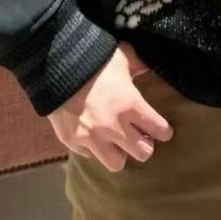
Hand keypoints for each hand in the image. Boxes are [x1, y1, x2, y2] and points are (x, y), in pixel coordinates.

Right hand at [47, 39, 173, 172]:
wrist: (56, 66)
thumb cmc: (95, 59)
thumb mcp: (122, 56)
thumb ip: (139, 64)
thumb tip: (149, 67)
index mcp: (131, 105)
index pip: (158, 129)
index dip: (164, 131)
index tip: (163, 131)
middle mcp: (115, 127)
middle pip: (142, 153)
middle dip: (145, 145)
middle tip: (141, 137)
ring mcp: (93, 138)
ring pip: (116, 163)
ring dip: (120, 153)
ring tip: (119, 143)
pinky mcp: (74, 142)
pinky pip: (90, 156)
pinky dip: (95, 149)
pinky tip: (95, 137)